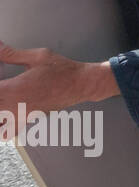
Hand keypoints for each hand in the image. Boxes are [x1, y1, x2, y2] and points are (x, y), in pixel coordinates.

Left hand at [0, 42, 117, 126]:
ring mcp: (21, 115)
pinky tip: (3, 117)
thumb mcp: (37, 57)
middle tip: (4, 87)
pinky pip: (7, 133)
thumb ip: (11, 53)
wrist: (82, 84)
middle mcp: (15, 105)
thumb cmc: (63, 70)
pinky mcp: (28, 120)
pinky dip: (2, 129)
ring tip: (3, 100)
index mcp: (14, 88)